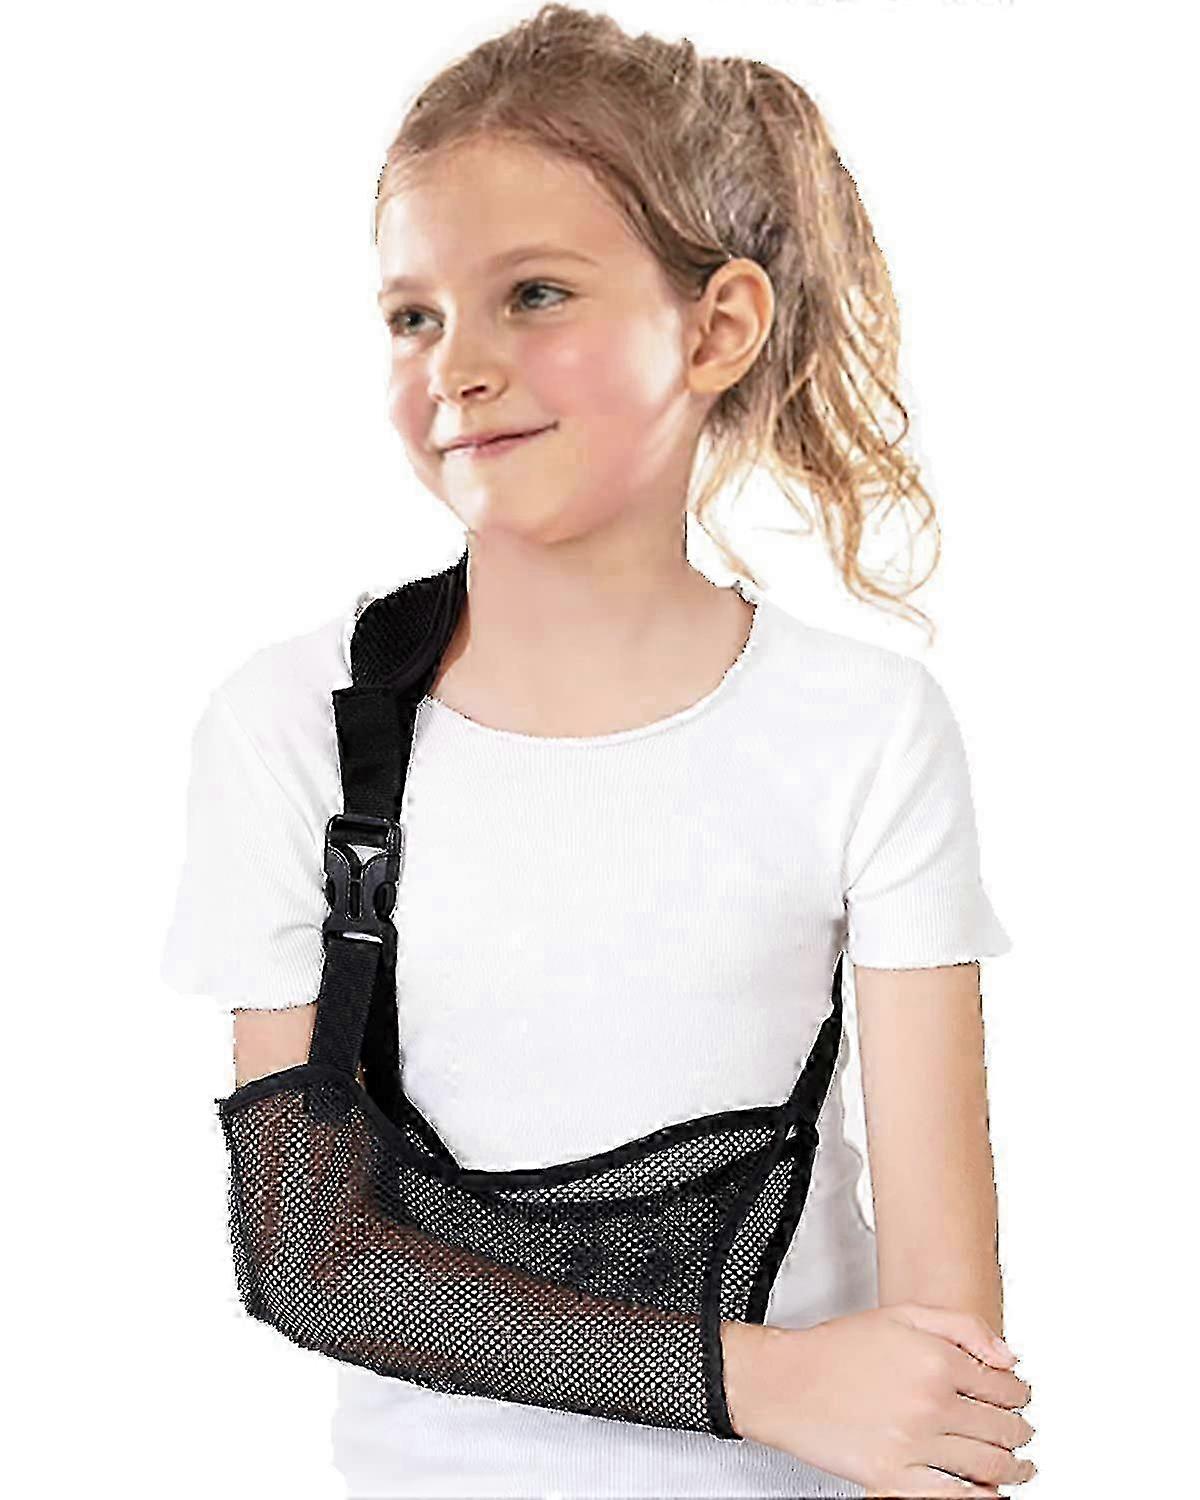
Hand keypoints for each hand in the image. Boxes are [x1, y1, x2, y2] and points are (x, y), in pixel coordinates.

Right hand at [724, 1303, 1034, 1496]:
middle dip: (1020, 1432)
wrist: (786, 1382)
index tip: (1020, 1397)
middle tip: (1023, 1433)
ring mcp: (914, 1443)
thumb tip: (1009, 1357)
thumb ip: (962, 1326)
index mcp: (936, 1359)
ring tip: (1020, 1469)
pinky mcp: (894, 1477)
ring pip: (988, 1466)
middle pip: (1001, 1428)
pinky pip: (954, 1498)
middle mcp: (931, 1402)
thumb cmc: (836, 1348)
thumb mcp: (902, 1315)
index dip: (1019, 1394)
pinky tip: (989, 1495)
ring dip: (1014, 1470)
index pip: (1002, 1385)